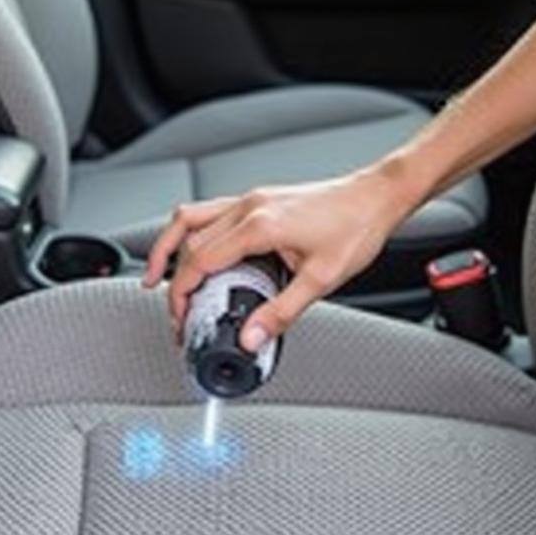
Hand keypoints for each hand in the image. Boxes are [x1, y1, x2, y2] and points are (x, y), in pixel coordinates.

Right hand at [143, 164, 421, 349]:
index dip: (182, 294)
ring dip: (169, 247)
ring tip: (159, 275)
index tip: (181, 319)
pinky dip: (193, 234)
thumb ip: (281, 312)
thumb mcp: (321, 280)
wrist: (377, 197)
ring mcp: (251, 199)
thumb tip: (251, 337)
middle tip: (174, 311)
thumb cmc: (355, 228)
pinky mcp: (258, 199)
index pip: (199, 261)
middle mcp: (248, 207)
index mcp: (259, 226)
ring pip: (190, 218)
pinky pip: (210, 213)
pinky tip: (198, 252)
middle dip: (171, 278)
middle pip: (186, 241)